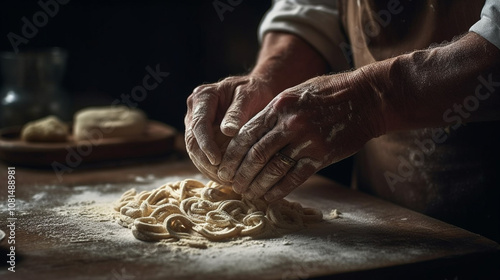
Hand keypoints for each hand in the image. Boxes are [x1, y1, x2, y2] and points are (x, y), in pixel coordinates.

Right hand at [184, 75, 274, 181]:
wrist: (256, 90)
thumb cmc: (255, 90)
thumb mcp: (249, 95)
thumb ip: (238, 111)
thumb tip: (227, 131)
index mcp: (203, 97)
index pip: (199, 124)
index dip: (206, 144)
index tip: (217, 160)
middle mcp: (194, 110)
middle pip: (192, 141)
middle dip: (206, 162)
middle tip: (224, 177)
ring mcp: (195, 124)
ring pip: (194, 152)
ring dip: (208, 169)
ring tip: (226, 182)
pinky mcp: (202, 136)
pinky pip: (201, 155)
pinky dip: (211, 169)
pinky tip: (225, 179)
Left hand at [217, 69, 386, 200]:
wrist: (365, 98)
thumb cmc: (328, 93)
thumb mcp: (295, 93)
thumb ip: (273, 112)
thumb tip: (251, 134)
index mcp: (279, 107)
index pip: (245, 135)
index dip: (231, 155)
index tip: (223, 167)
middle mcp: (289, 124)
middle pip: (256, 155)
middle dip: (240, 174)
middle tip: (232, 185)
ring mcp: (306, 141)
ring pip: (273, 170)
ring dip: (257, 185)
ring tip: (248, 193)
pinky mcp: (321, 156)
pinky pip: (295, 178)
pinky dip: (279, 190)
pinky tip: (269, 197)